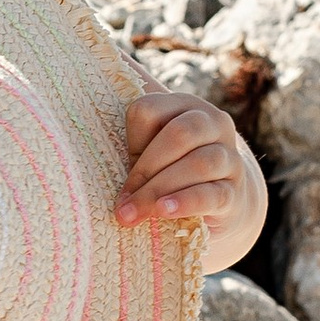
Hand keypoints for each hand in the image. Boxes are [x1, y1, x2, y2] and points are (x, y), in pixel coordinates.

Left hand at [115, 93, 265, 270]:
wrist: (220, 204)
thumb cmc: (171, 173)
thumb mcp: (151, 154)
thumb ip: (131, 146)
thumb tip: (84, 162)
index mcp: (186, 106)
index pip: (152, 109)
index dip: (133, 140)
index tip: (121, 170)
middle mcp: (214, 124)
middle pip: (181, 133)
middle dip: (146, 168)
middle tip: (122, 203)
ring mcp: (229, 158)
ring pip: (199, 163)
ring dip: (160, 189)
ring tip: (135, 214)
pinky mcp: (235, 193)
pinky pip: (213, 193)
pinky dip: (186, 202)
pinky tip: (165, 210)